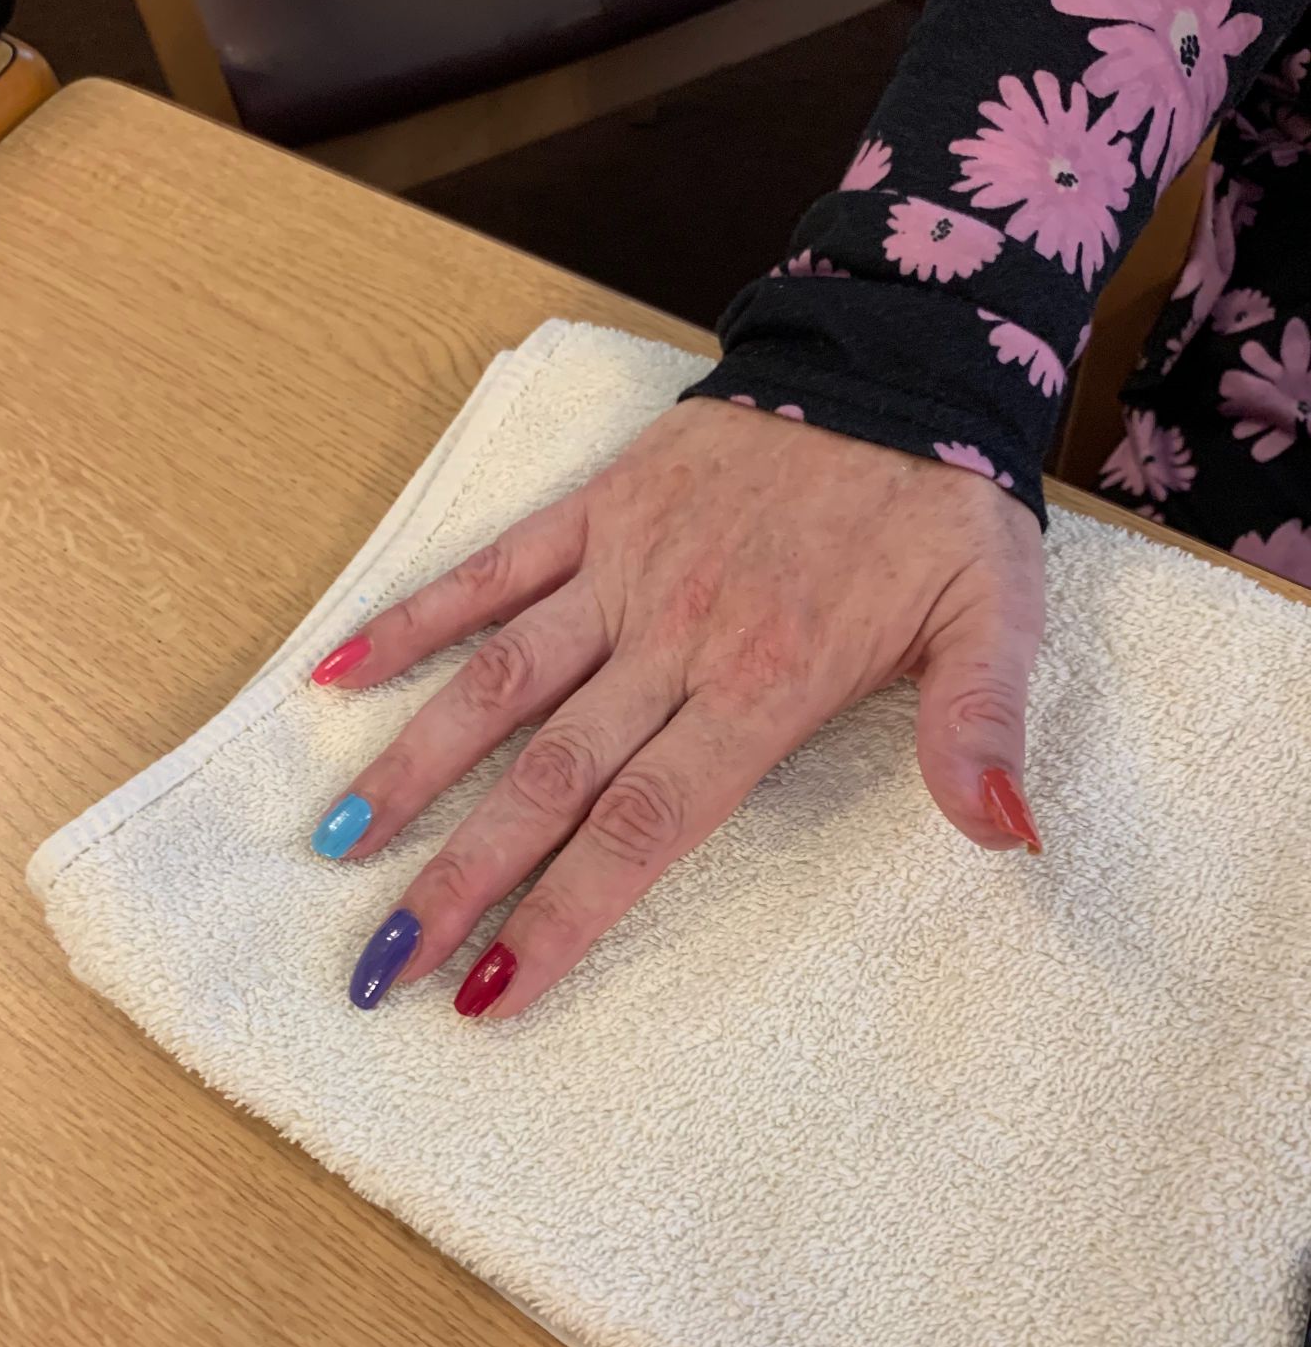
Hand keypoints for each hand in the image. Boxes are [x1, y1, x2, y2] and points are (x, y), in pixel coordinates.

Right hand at [311, 399, 1044, 1017]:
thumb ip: (980, 729)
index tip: (490, 991)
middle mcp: (674, 638)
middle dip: (463, 878)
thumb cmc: (942, 506)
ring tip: (341, 846)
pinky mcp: (597, 510)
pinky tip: (338, 672)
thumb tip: (1008, 839)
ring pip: (499, 682)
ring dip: (415, 766)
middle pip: (550, 779)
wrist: (899, 355)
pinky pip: (492, 569)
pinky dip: (415, 617)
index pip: (643, 825)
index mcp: (763, 683)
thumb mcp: (995, 616)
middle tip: (383, 962)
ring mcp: (622, 570)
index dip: (562, 913)